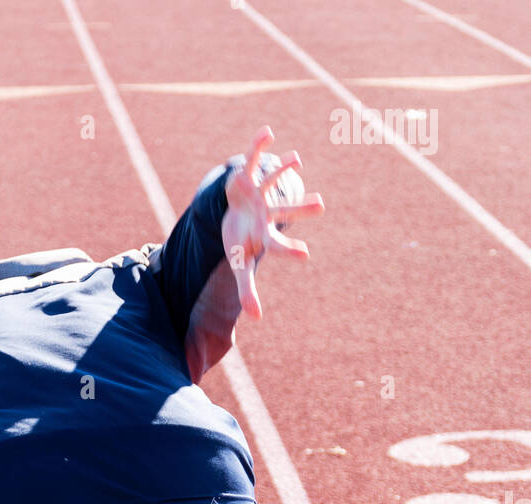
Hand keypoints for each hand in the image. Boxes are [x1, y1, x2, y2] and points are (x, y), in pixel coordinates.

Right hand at [222, 126, 323, 319]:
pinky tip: (268, 132)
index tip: (304, 254)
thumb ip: (248, 290)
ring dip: (283, 171)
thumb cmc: (241, 239)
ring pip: (273, 182)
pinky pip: (254, 159)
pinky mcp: (247, 176)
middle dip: (301, 209)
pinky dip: (259, 145)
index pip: (278, 245)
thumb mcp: (239, 265)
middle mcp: (267, 213)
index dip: (289, 249)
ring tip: (296, 160)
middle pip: (285, 212)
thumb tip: (256, 318)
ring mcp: (259, 194)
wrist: (234, 213)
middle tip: (320, 206)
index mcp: (265, 234)